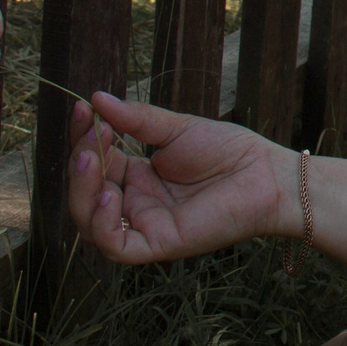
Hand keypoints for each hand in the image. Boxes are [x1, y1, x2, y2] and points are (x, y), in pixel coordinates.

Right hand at [64, 90, 296, 263]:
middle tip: (92, 130)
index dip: (83, 138)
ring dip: (82, 190)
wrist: (266, 172)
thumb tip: (96, 98)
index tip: (84, 108)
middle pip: (86, 194)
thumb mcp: (176, 129)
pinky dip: (103, 223)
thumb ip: (136, 119)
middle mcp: (137, 204)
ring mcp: (146, 225)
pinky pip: (117, 246)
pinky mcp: (160, 244)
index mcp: (137, 178)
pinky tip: (110, 193)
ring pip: (91, 224)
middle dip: (80, 162)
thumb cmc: (229, 151)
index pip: (94, 162)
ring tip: (92, 157)